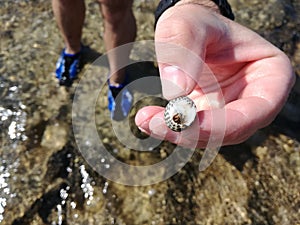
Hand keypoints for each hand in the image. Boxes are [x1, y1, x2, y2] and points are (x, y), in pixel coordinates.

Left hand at [135, 3, 294, 147]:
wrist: (188, 32)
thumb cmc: (197, 22)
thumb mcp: (189, 21)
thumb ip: (184, 46)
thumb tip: (176, 90)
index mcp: (271, 75)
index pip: (257, 109)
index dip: (224, 123)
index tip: (183, 119)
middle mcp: (255, 99)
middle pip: (232, 130)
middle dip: (192, 133)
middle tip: (153, 123)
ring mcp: (232, 111)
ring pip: (210, 137)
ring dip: (176, 133)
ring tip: (144, 119)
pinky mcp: (210, 117)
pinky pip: (193, 131)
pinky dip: (170, 129)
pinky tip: (146, 120)